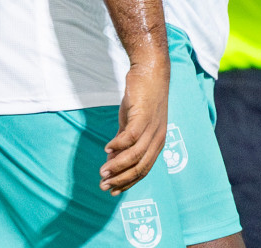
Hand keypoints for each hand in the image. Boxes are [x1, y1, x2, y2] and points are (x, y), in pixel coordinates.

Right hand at [101, 58, 168, 194]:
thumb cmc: (140, 97)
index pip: (144, 170)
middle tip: (104, 185)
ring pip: (135, 155)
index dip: (128, 182)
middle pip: (140, 166)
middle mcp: (158, 137)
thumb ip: (122, 142)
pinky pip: (131, 136)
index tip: (113, 191)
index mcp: (157, 142)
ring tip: (103, 172)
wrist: (149, 70)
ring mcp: (152, 126)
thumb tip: (111, 162)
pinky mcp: (144, 114)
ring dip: (117, 165)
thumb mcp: (131, 123)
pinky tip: (107, 149)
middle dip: (121, 179)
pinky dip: (118, 145)